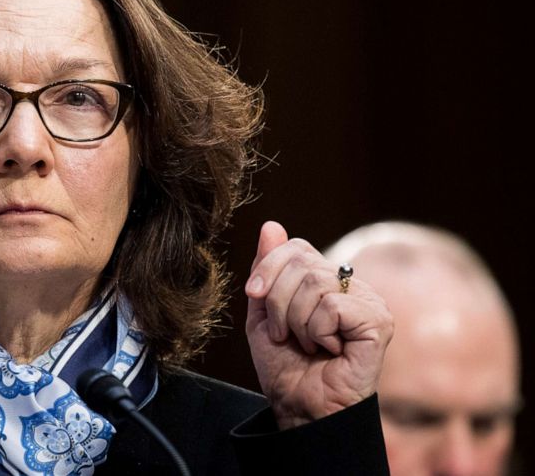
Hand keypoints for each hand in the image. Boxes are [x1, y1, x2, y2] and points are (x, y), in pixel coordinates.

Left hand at [245, 221, 392, 428]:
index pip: (295, 246)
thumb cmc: (285, 365)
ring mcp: (369, 301)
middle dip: (277, 302)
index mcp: (326, 279)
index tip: (254, 295)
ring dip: (295, 321)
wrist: (301, 407)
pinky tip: (328, 349)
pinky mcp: (378, 322)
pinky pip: (332, 306)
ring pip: (314, 283)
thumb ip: (267, 269)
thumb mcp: (262, 312)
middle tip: (285, 333)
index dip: (268, 267)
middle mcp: (350, 285)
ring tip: (308, 344)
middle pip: (301, 262)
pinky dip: (316, 331)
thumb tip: (270, 225)